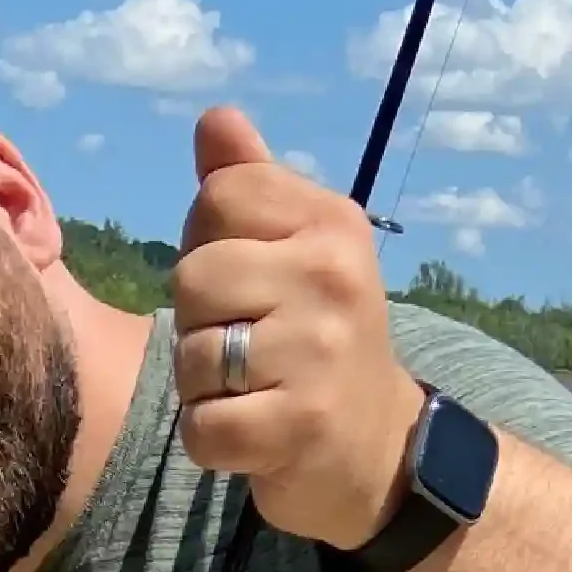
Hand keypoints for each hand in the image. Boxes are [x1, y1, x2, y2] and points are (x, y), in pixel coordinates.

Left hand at [173, 106, 424, 553]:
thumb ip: (251, 186)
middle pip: (193, 278)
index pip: (217, 198)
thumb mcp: (298, 251)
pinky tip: (249, 437)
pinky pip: (203, 426)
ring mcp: (320, 352)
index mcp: (331, 221)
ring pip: (192, 356)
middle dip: (199, 324)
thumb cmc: (319, 343)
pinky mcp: (301, 424)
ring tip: (253, 393)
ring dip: (203, 389)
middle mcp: (332, 275)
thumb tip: (213, 119)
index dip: (206, 246)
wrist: (379, 452)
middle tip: (248, 351)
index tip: (247, 285)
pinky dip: (210, 442)